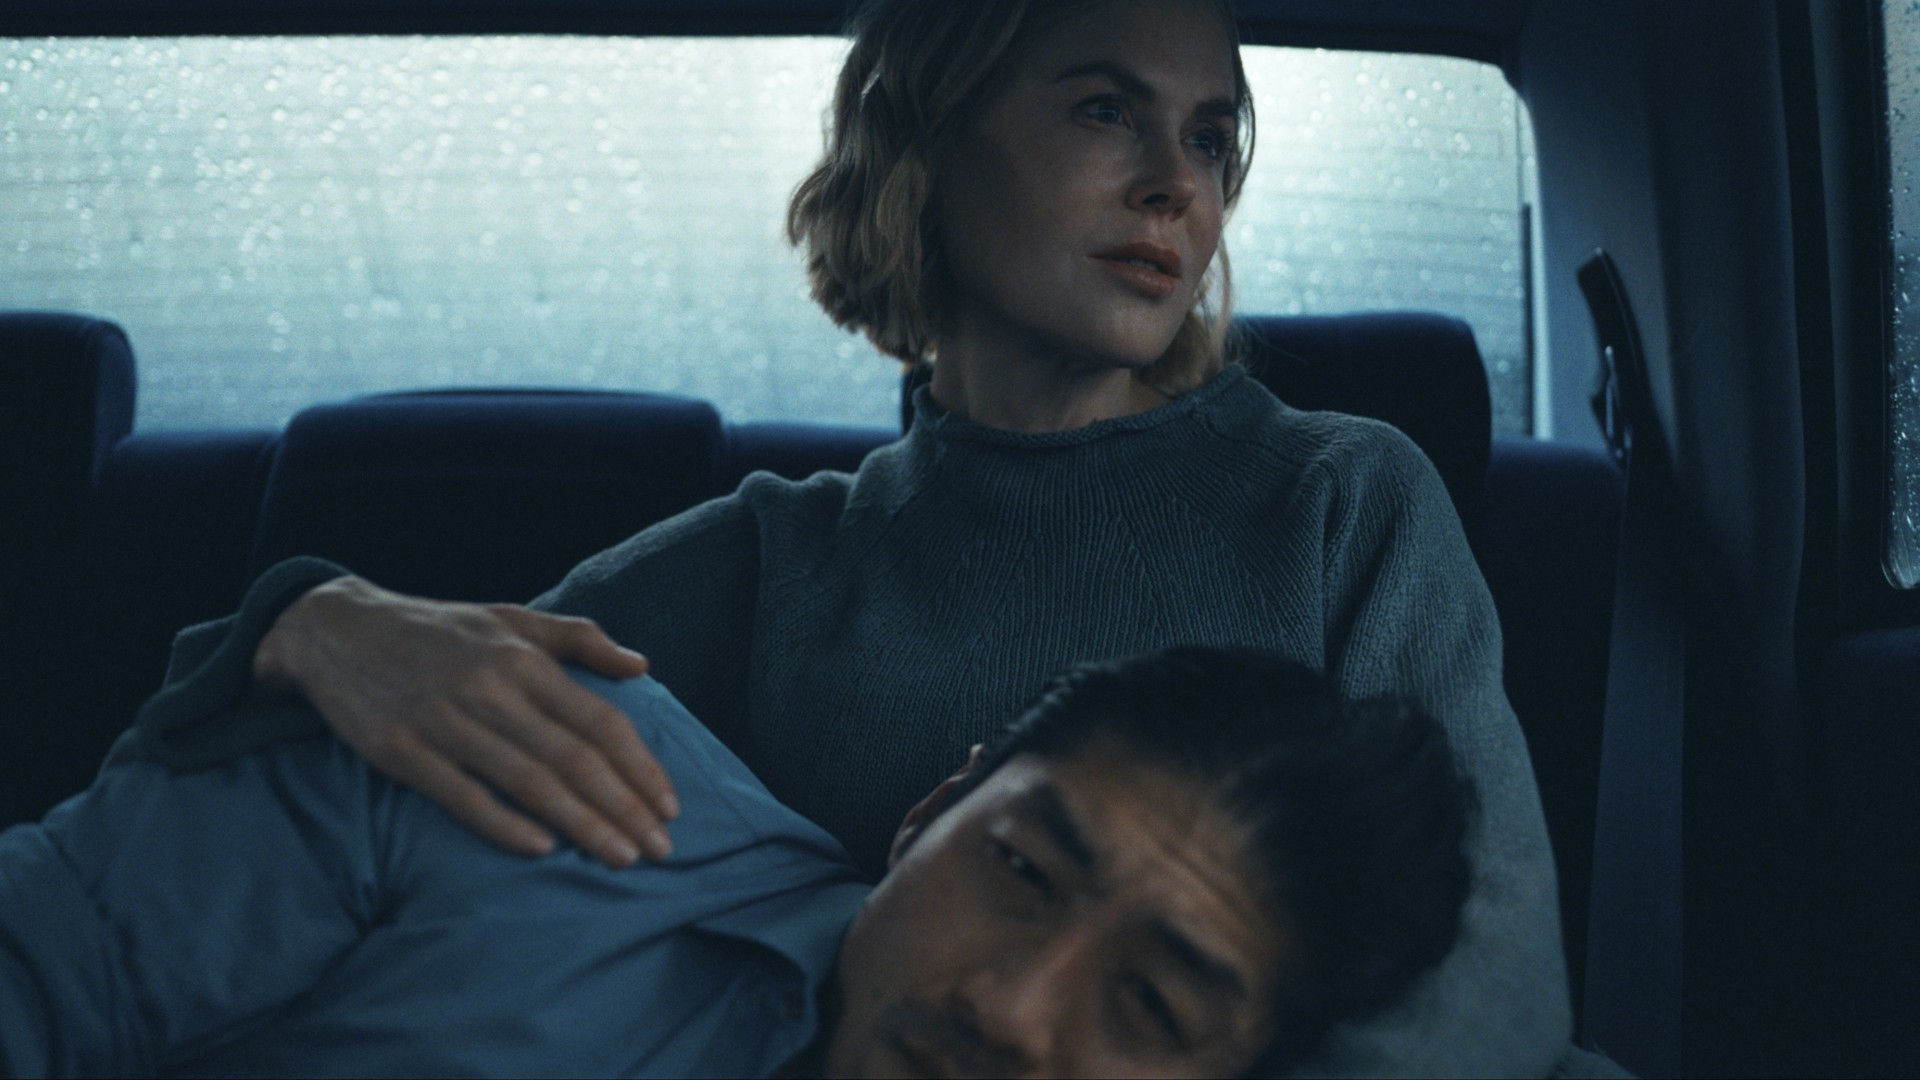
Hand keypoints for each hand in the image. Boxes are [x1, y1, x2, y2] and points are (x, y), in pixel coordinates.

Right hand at [253, 576, 676, 866]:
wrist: (336, 630)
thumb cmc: (439, 630)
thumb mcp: (511, 618)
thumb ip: (580, 639)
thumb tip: (643, 667)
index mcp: (523, 660)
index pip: (600, 722)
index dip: (640, 768)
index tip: (670, 807)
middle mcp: (490, 689)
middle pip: (573, 759)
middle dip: (624, 809)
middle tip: (660, 851)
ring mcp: (443, 721)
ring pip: (528, 782)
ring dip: (581, 825)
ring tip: (620, 857)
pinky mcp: (399, 751)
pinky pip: (461, 796)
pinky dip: (504, 824)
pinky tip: (542, 849)